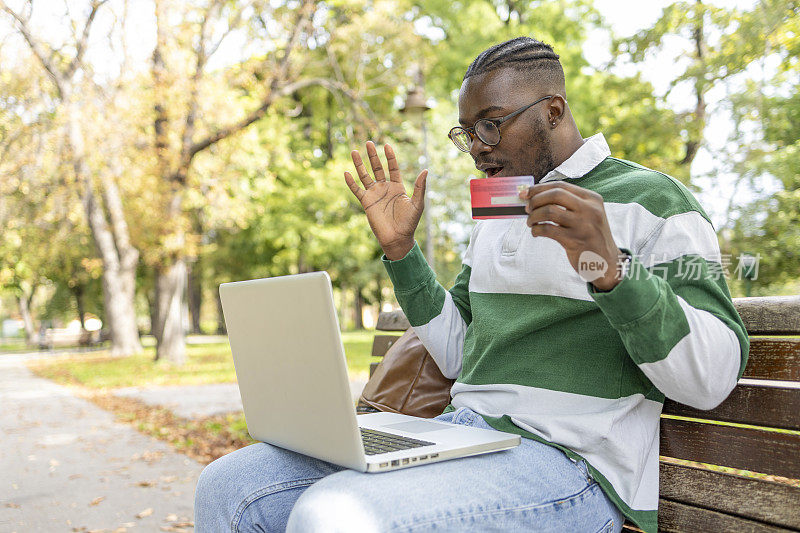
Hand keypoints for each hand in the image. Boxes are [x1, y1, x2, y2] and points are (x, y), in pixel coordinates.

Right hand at [345, 141, 426, 259]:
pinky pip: (357, 190)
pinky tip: (346, 172)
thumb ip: (420, 187)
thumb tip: (425, 170)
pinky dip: (351, 182)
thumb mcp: (418, 204)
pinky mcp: (366, 202)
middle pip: (377, 168)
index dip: (390, 157)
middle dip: (372, 155)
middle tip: (368, 142)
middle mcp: (385, 188)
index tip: (386, 145)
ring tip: (354, 151)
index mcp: (397, 187)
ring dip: (359, 164)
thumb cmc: (409, 222)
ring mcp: (374, 195)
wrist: (398, 238)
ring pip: (365, 176)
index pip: (392, 168)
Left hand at [519, 182, 625, 290]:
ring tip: (531, 223)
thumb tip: (535, 197)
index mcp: (592, 199)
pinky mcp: (575, 241)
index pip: (561, 186)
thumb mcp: (587, 215)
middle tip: (527, 208)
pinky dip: (537, 230)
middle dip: (535, 200)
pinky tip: (536, 233)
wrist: (606, 262)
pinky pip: (548, 230)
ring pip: (549, 211)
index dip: (539, 188)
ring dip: (534, 216)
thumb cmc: (590, 236)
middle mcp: (590, 209)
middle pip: (555, 194)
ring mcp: (583, 225)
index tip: (525, 193)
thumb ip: (567, 204)